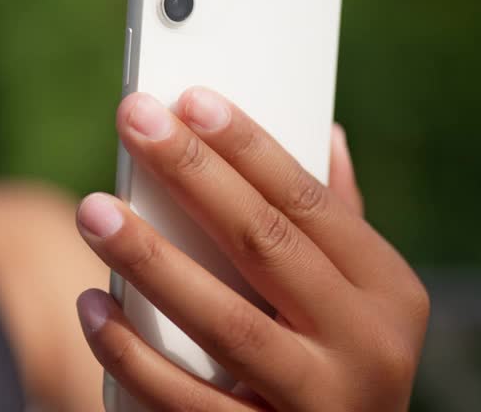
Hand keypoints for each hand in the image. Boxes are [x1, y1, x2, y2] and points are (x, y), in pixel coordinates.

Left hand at [75, 88, 428, 410]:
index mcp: (388, 293)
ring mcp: (316, 404)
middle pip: (264, 244)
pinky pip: (182, 401)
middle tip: (134, 119)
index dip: (248, 146)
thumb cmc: (334, 361)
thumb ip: (334, 224)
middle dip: (192, 174)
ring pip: (224, 322)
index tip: (190, 98)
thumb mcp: (357, 298)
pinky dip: (131, 353)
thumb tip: (325, 133)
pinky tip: (92, 307)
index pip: (309, 201)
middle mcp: (365, 348)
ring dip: (150, 260)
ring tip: (92, 210)